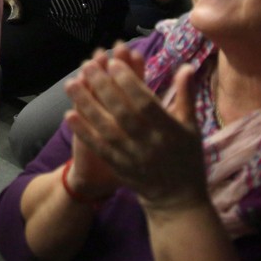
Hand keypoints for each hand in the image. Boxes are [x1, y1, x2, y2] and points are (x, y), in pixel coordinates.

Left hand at [65, 43, 205, 211]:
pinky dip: (83, 131)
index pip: (146, 103)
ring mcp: (131, 156)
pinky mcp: (118, 167)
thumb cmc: (186, 157)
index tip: (113, 63)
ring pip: (106, 128)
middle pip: (122, 112)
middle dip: (103, 87)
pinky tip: (69, 114)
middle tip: (88, 65)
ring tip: (71, 84)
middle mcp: (149, 143)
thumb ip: (186, 95)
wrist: (176, 198)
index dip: (129, 82)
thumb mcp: (191, 126)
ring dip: (87, 105)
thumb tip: (186, 65)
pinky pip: (98, 147)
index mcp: (169, 130)